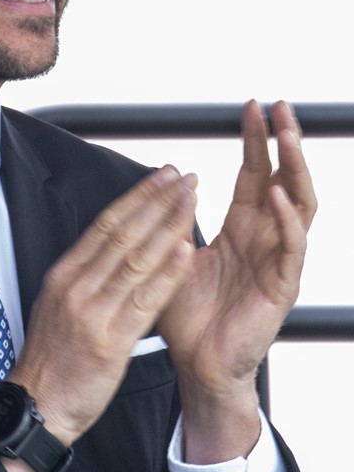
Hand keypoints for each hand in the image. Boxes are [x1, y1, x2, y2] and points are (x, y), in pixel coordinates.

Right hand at [10, 165, 197, 453]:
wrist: (36, 407)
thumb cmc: (52, 361)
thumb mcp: (59, 307)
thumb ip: (85, 278)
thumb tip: (112, 249)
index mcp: (64, 275)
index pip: (104, 224)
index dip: (136, 197)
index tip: (160, 177)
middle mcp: (76, 287)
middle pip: (122, 233)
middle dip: (157, 201)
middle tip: (183, 177)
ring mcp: (92, 313)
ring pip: (136, 259)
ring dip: (168, 226)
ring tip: (192, 202)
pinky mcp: (110, 342)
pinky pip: (145, 301)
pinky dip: (167, 274)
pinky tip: (186, 252)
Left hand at [158, 99, 316, 461]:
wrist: (196, 364)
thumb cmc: (188, 316)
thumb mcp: (174, 255)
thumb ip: (176, 221)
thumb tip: (173, 179)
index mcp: (242, 229)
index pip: (254, 172)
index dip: (255, 140)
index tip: (251, 106)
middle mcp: (265, 239)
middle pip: (284, 178)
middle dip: (284, 142)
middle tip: (280, 107)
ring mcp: (278, 261)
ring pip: (299, 204)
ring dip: (293, 169)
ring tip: (287, 137)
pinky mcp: (282, 286)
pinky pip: (292, 246)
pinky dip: (286, 217)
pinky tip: (275, 193)